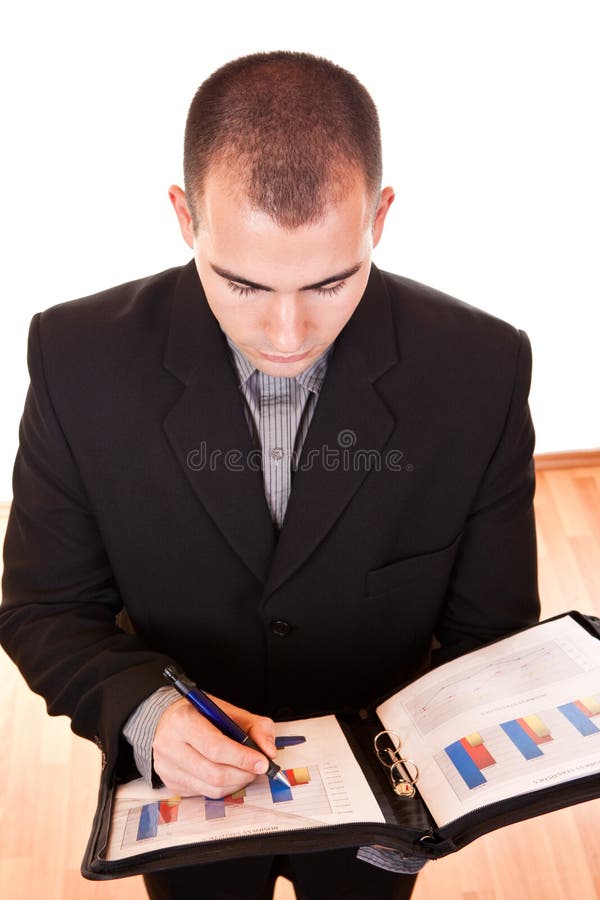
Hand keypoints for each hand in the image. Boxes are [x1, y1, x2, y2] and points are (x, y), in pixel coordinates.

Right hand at [152, 694, 276, 797]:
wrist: (167, 721)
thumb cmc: (200, 715)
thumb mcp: (228, 710)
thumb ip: (255, 726)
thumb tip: (269, 751)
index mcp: (183, 721)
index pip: (216, 748)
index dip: (243, 758)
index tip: (263, 762)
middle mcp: (169, 746)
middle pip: (214, 773)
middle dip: (243, 773)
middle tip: (258, 768)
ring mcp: (167, 768)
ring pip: (211, 788)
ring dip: (236, 783)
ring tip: (245, 771)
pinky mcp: (171, 784)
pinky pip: (204, 794)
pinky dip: (223, 787)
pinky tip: (228, 774)